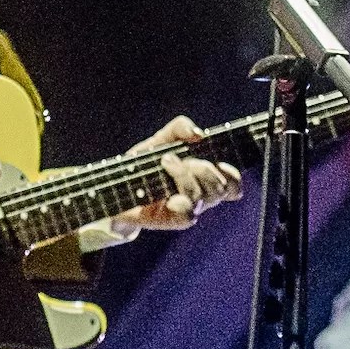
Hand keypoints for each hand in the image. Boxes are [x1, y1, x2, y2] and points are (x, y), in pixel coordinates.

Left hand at [105, 115, 241, 239]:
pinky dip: (181, 202)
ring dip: (185, 176)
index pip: (233, 184)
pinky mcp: (170, 220)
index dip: (233, 177)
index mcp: (204, 179)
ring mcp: (186, 209)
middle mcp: (200, 196)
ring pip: (204, 197)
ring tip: (165, 163)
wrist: (115, 185)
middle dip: (203, 168)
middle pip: (220, 187)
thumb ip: (180, 128)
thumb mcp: (162, 138)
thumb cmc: (144, 162)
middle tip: (173, 158)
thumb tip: (198, 134)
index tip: (221, 164)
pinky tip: (167, 194)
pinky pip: (187, 215)